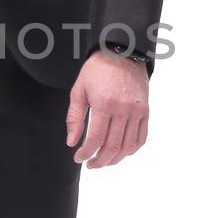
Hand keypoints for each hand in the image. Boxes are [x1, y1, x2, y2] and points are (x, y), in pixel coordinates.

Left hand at [65, 51, 148, 167]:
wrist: (122, 53)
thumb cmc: (97, 70)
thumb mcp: (79, 90)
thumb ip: (74, 118)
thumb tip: (71, 142)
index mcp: (104, 104)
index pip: (95, 139)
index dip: (86, 153)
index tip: (78, 158)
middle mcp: (122, 109)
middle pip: (112, 146)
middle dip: (99, 160)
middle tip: (90, 164)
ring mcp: (136, 111)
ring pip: (128, 146)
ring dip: (115, 159)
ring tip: (104, 161)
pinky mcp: (145, 111)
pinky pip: (141, 138)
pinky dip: (131, 149)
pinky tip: (121, 152)